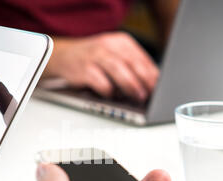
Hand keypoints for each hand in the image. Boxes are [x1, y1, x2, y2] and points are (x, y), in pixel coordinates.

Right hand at [44, 32, 159, 100]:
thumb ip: (131, 67)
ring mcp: (95, 56)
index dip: (153, 75)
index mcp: (121, 42)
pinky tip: (112, 96)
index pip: (142, 59)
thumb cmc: (93, 60)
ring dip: (131, 85)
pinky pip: (100, 81)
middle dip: (145, 80)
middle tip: (151, 94)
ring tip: (138, 97)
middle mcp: (109, 45)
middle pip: (133, 62)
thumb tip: (151, 85)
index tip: (159, 88)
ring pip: (118, 70)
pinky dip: (108, 91)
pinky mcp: (83, 69)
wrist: (63, 56)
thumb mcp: (114, 56)